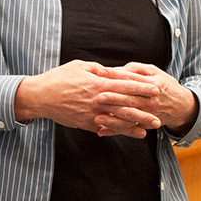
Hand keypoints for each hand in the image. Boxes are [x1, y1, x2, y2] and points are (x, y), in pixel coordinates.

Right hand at [14, 60, 162, 136]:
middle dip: (144, 110)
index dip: (142, 87)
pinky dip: (121, 131)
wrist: (40, 97)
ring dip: (137, 124)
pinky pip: (107, 128)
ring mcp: (92, 114)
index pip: (125, 85)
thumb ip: (100, 70)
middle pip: (126, 105)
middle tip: (160, 113)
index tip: (156, 90)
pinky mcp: (86, 123)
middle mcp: (97, 100)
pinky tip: (133, 133)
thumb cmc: (59, 78)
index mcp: (98, 83)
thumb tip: (116, 72)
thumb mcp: (80, 66)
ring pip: (119, 120)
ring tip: (151, 127)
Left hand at [92, 62, 198, 137]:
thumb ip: (136, 69)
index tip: (100, 72)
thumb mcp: (155, 72)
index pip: (131, 78)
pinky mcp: (145, 124)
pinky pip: (129, 129)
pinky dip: (115, 131)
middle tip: (97, 96)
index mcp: (152, 83)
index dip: (115, 75)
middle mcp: (151, 100)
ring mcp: (148, 114)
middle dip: (113, 98)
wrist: (182, 106)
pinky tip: (101, 131)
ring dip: (113, 118)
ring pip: (129, 116)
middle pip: (130, 98)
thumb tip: (118, 70)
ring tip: (97, 117)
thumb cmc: (164, 85)